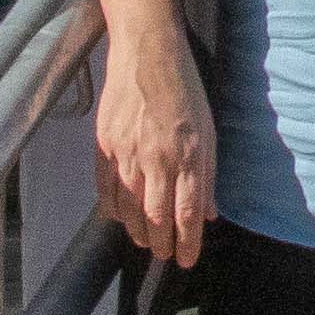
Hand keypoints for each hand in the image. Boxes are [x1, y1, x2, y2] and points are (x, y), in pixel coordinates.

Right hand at [93, 17, 214, 267]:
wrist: (147, 53)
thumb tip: (210, 213)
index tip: (186, 261)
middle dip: (161, 244)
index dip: (187, 243)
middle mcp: (156, 159)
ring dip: (136, 231)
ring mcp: (127, 152)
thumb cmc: (185, 90)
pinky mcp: (105, 144)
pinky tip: (119, 218)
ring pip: (128, 208)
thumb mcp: (209, 131)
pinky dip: (112, 209)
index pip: (187, 213)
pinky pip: (105, 187)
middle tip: (165, 255)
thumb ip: (207, 175)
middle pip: (155, 217)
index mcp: (187, 155)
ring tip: (145, 241)